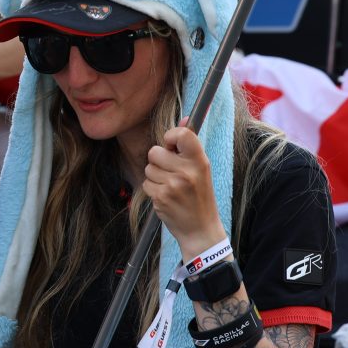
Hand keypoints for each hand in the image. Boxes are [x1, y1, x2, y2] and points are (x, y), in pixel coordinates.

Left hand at [143, 122, 225, 259]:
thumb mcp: (201, 169)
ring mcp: (173, 185)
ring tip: (170, 186)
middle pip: (155, 151)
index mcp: (200, 161)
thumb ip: (190, 144)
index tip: (172, 145)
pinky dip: (153, 189)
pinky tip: (166, 196)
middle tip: (171, 172)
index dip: (171, 136)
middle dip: (159, 160)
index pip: (182, 134)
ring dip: (155, 176)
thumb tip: (185, 118)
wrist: (200, 229)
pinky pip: (146, 182)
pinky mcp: (160, 197)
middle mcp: (187, 172)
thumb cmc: (200, 196)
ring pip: (148, 167)